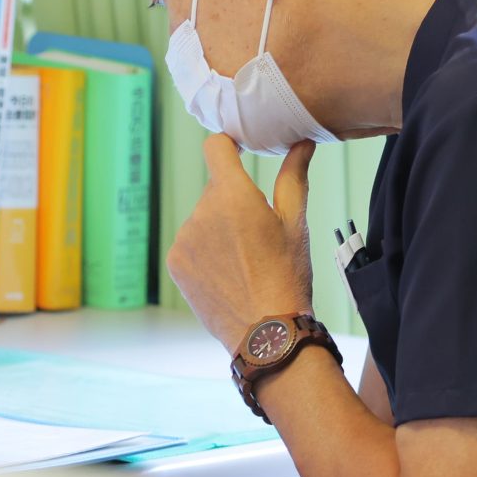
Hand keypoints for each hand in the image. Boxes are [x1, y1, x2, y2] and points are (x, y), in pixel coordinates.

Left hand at [167, 135, 314, 349]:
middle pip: (215, 190)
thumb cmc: (288, 277)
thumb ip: (294, 177)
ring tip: (244, 262)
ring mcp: (184, 239)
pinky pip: (189, 244)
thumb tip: (302, 143)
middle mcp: (202, 212)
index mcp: (233, 196)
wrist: (267, 333)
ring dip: (218, 229)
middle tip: (258, 234)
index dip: (228, 145)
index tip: (238, 152)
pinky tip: (227, 275)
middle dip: (233, 202)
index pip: (216, 147)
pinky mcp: (175, 262)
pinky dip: (204, 253)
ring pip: (202, 219)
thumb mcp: (296, 224)